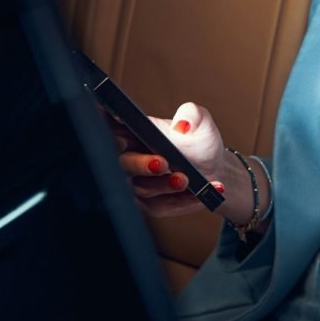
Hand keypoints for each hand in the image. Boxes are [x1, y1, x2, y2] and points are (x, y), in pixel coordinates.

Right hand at [116, 101, 225, 218]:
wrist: (216, 172)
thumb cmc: (200, 143)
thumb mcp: (200, 122)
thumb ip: (192, 114)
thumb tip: (182, 124)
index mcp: (132, 132)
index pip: (107, 127)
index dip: (103, 128)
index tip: (118, 135)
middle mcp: (130, 158)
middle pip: (121, 163)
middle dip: (140, 164)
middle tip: (162, 162)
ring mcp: (137, 184)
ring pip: (141, 188)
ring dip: (164, 185)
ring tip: (185, 179)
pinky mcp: (149, 205)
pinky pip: (161, 205)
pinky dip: (180, 201)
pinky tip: (198, 195)